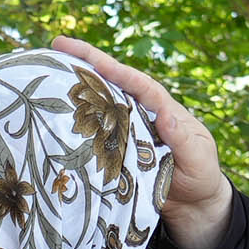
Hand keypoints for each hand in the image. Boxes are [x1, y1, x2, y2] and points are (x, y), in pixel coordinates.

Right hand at [52, 37, 230, 247]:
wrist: (192, 204)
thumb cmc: (200, 175)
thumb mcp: (198, 156)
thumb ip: (183, 139)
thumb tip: (165, 115)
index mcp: (162, 109)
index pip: (138, 84)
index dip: (116, 70)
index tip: (93, 59)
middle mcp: (141, 113)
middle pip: (113, 83)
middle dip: (87, 62)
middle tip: (58, 43)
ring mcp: (126, 130)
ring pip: (100, 103)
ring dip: (76, 86)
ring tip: (48, 67)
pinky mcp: (116, 150)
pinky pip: (94, 132)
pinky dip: (76, 121)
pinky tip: (55, 113)